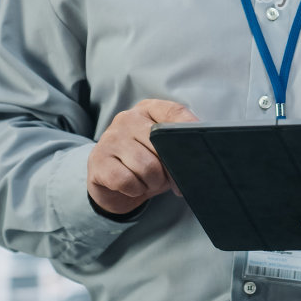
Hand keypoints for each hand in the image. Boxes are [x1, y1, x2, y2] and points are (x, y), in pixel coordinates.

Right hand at [86, 99, 197, 214]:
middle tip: (164, 177)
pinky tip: (131, 186)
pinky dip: (135, 190)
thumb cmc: (146, 165)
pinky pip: (127, 180)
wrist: (114, 187)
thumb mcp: (165, 152)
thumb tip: (203, 157)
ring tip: (147, 182)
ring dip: (152, 183)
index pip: (176, 112)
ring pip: (146, 167)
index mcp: (148, 110)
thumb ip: (180, 146)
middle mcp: (127, 118)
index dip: (190, 130)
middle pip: (162, 146)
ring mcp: (110, 138)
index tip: (201, 149)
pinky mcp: (98, 160)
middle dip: (169, 170)